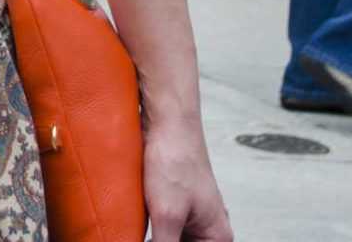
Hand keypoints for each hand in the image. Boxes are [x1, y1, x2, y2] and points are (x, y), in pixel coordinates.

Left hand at [142, 114, 232, 239]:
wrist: (168, 122)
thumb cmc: (175, 160)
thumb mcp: (167, 214)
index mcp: (217, 238)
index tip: (155, 239)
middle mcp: (208, 230)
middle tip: (142, 235)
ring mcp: (191, 217)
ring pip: (171, 241)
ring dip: (154, 238)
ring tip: (139, 230)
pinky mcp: (174, 206)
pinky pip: (164, 231)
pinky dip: (150, 233)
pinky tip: (135, 228)